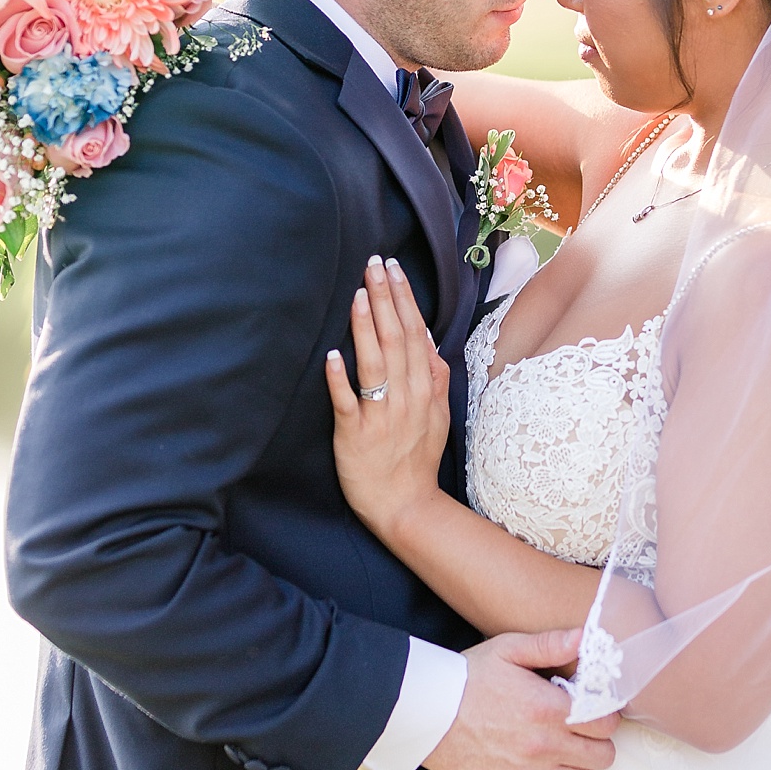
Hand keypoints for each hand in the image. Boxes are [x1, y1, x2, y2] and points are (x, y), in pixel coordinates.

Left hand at [326, 257, 450, 542]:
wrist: (406, 505)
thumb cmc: (416, 457)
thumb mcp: (437, 414)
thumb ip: (434, 376)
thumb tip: (427, 337)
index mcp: (426, 389)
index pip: (416, 334)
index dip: (405, 299)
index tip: (394, 268)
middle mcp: (407, 397)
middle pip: (397, 340)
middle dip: (386, 299)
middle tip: (374, 264)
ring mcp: (382, 416)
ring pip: (376, 364)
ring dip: (367, 327)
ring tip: (358, 294)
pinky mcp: (357, 436)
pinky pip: (349, 404)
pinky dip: (341, 379)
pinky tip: (333, 355)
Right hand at [425, 627, 619, 769]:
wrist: (426, 715)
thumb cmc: (467, 679)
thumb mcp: (508, 649)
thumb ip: (550, 644)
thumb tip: (585, 638)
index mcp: (548, 708)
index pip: (606, 723)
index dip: (605, 715)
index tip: (593, 710)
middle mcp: (544, 745)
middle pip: (602, 755)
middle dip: (597, 741)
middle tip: (580, 730)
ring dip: (580, 766)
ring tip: (563, 751)